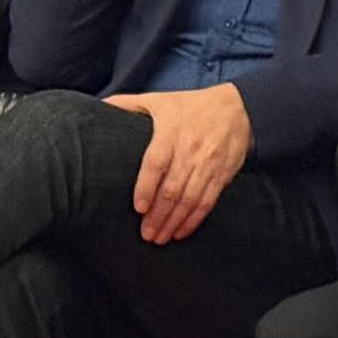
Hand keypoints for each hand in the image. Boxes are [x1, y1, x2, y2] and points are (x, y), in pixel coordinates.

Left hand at [104, 82, 252, 243]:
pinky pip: (208, 202)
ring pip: (190, 199)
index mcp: (171, 131)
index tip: (139, 207)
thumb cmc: (191, 106)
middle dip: (159, 214)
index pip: (158, 162)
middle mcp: (190, 150)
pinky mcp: (222, 175)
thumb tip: (99, 106)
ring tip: (159, 238)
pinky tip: (181, 232)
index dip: (147, 186)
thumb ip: (128, 104)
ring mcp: (208, 165)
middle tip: (145, 234)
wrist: (238, 108)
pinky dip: (194, 220)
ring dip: (174, 222)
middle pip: (173, 188)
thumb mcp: (159, 99)